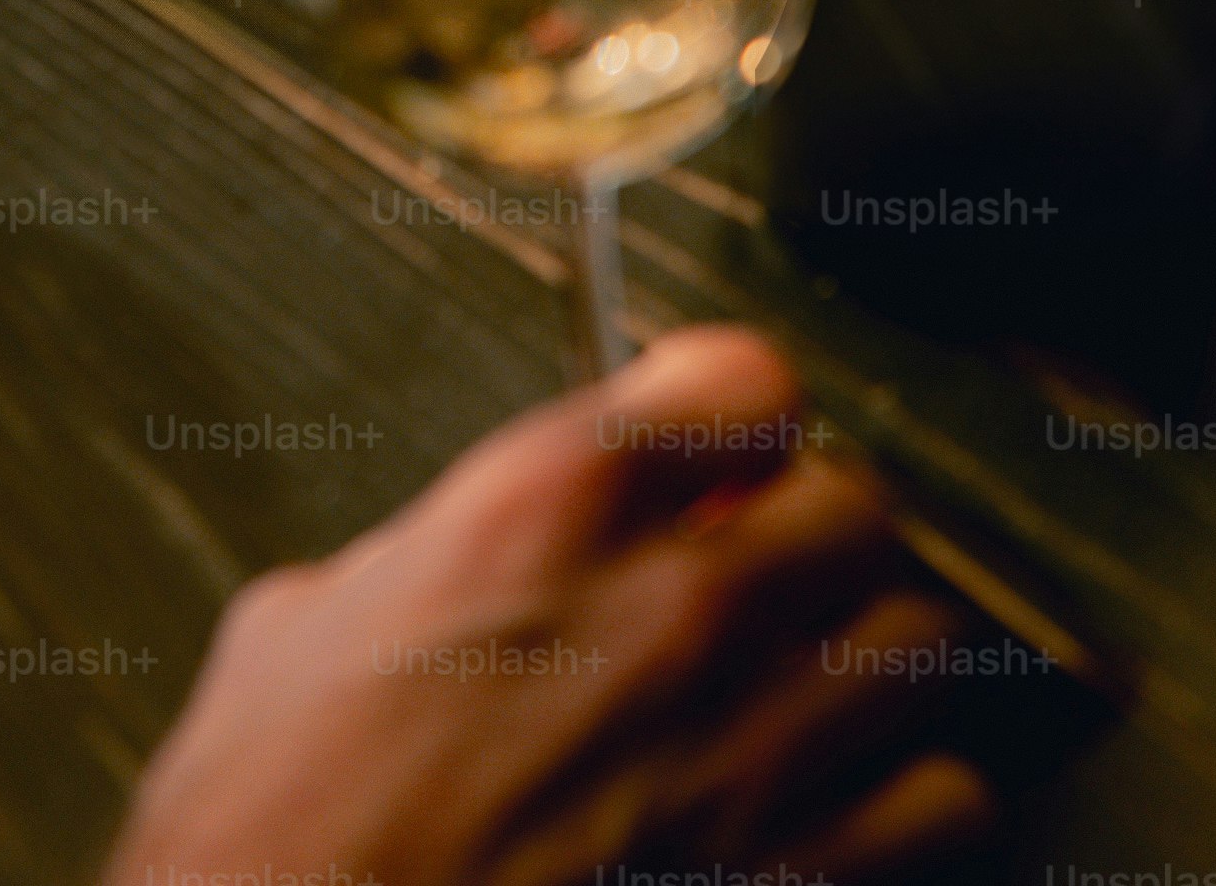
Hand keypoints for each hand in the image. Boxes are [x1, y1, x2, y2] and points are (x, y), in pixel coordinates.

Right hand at [107, 327, 997, 885]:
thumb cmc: (269, 839)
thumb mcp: (294, 638)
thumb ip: (418, 568)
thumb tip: (445, 568)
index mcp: (532, 515)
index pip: (736, 379)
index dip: (726, 411)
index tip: (714, 444)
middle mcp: (666, 613)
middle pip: (858, 506)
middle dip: (812, 535)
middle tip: (766, 574)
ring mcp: (748, 755)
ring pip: (924, 645)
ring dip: (870, 663)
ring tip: (812, 695)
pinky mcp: (802, 883)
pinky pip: (946, 802)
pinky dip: (909, 802)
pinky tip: (838, 810)